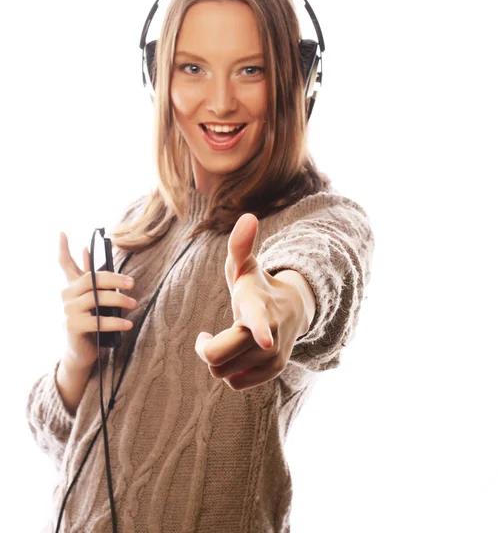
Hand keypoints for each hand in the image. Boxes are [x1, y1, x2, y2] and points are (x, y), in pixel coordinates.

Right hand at [58, 232, 136, 368]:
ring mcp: (68, 311)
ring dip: (118, 301)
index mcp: (72, 286)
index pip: (64, 263)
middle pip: (91, 279)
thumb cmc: (92, 320)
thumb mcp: (94, 297)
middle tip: (132, 283)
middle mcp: (66, 295)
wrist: (83, 351)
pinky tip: (128, 323)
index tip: (62, 231)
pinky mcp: (73, 327)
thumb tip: (86, 250)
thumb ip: (93, 278)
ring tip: (134, 304)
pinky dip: (116, 322)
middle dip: (114, 279)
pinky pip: (98, 321)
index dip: (63, 247)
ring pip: (96, 298)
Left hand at [195, 214, 308, 391]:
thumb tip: (248, 216)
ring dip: (217, 358)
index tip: (266, 338)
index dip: (260, 331)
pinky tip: (238, 355)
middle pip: (217, 358)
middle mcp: (269, 335)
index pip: (257, 322)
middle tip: (206, 336)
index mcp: (259, 307)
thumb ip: (240, 245)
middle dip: (206, 348)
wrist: (294, 310)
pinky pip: (235, 382)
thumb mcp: (245, 266)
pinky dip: (230, 371)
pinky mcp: (274, 370)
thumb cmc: (259, 285)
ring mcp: (273, 356)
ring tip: (226, 340)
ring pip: (222, 373)